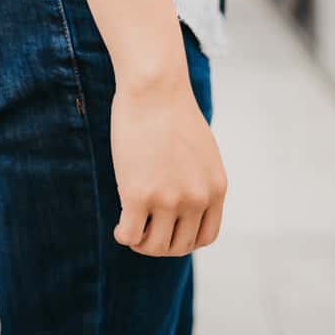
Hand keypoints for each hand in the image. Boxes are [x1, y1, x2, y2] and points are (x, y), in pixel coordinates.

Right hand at [111, 76, 227, 256]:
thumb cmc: (171, 111)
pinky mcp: (138, 195)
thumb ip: (197, 179)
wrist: (154, 88)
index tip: (167, 229)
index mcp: (215, 189)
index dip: (183, 239)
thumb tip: (181, 203)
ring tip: (131, 225)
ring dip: (140, 241)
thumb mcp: (200, 150)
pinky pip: (129, 235)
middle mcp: (196, 199)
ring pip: (153, 246)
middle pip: (179, 246)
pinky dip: (123, 234)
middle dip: (160, 242)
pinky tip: (119, 223)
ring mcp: (168, 199)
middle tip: (144, 228)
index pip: (205, 237)